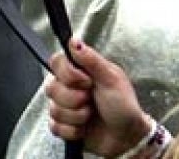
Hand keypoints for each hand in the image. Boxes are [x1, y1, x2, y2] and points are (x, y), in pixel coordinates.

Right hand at [44, 39, 151, 155]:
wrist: (127, 138)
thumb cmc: (124, 107)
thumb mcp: (111, 79)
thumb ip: (91, 59)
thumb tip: (73, 40)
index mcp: (81, 71)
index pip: (56, 62)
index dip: (67, 74)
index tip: (86, 81)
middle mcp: (70, 87)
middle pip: (51, 87)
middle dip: (73, 98)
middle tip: (90, 100)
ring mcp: (66, 107)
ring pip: (53, 109)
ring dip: (76, 116)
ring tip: (91, 115)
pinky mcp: (64, 126)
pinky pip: (54, 127)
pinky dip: (72, 130)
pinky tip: (84, 128)